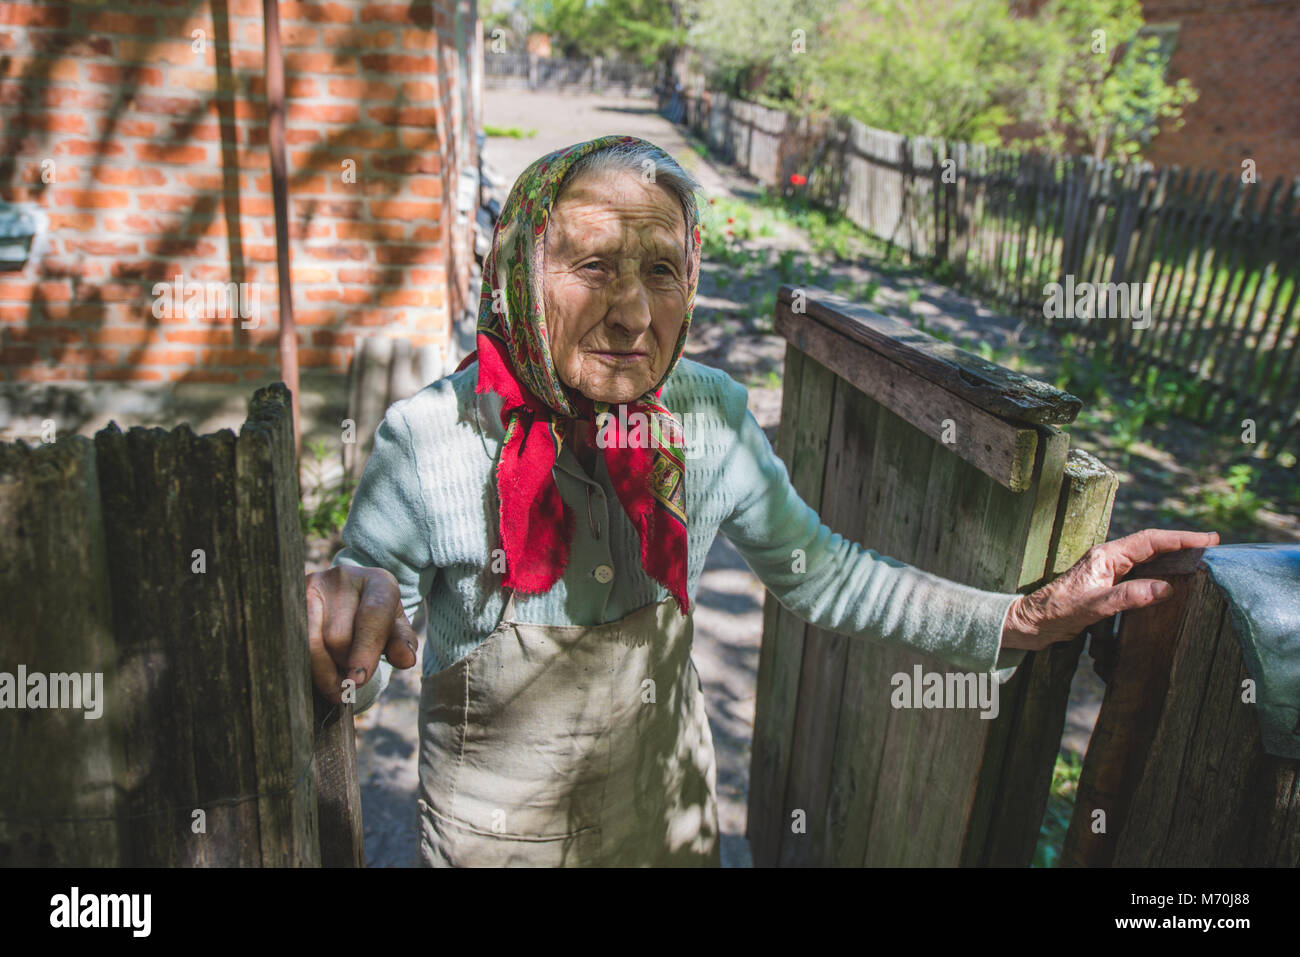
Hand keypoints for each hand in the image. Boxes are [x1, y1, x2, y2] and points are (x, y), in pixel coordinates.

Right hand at [305, 565, 419, 703]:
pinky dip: (304, 662)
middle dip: (344, 666)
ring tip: (334, 686)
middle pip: (339, 636)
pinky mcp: (290, 597)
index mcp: (378, 581)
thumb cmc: (376, 619)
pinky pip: (293, 639)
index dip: (365, 651)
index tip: (358, 681)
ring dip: (321, 670)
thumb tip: (406, 659)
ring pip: (311, 640)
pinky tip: (313, 673)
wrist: (346, 597)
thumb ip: (402, 643)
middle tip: (349, 685)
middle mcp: (344, 577)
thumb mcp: (394, 629)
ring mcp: (312, 584)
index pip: (371, 616)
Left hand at [1001, 528, 1220, 651]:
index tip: (1208, 539)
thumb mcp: (1094, 606)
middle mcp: (1109, 559)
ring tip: (1200, 561)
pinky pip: (1140, 574)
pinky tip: (1172, 582)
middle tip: (1213, 548)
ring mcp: (1109, 571)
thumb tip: (1165, 589)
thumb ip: (1128, 596)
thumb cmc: (1056, 612)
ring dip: (1172, 558)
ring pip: (1147, 559)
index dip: (1180, 539)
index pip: (1150, 541)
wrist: (1032, 623)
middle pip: (1152, 546)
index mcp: (1106, 556)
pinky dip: (1160, 574)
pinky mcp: (1108, 584)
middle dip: (1182, 545)